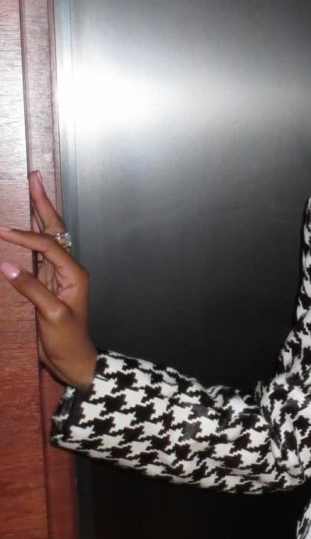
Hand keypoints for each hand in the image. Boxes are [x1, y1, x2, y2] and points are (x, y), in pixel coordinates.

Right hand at [1, 171, 96, 387]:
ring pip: (47, 237)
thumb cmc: (68, 341)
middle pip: (54, 229)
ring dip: (38, 213)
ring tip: (31, 189)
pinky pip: (38, 252)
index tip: (2, 232)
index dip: (25, 237)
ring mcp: (57, 274)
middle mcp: (68, 269)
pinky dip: (29, 236)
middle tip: (35, 177)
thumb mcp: (50, 316)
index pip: (48, 246)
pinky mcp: (47, 283)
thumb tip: (6, 264)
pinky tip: (22, 225)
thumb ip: (31, 289)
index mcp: (74, 274)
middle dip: (43, 203)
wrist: (74, 361)